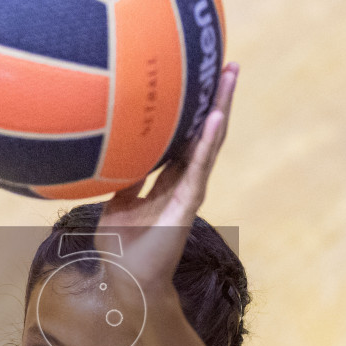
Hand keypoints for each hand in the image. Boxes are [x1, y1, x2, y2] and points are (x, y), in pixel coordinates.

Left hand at [97, 62, 239, 296]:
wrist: (126, 281)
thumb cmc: (120, 248)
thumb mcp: (115, 203)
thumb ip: (123, 179)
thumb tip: (114, 152)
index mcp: (168, 180)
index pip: (187, 136)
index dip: (195, 109)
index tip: (201, 77)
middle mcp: (184, 182)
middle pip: (205, 132)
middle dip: (216, 99)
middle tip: (227, 64)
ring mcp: (188, 192)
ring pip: (209, 143)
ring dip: (221, 109)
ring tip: (230, 77)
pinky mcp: (186, 204)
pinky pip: (199, 167)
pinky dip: (207, 142)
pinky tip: (216, 116)